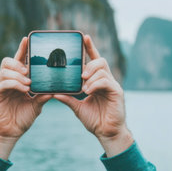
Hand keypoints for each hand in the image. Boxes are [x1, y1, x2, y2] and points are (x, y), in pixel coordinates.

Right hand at [0, 37, 52, 159]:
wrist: (10, 133)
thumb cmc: (22, 118)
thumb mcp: (36, 106)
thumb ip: (43, 96)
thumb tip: (56, 89)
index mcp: (18, 80)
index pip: (19, 61)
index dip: (22, 49)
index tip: (27, 39)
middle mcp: (8, 80)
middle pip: (9, 61)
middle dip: (19, 61)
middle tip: (29, 69)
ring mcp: (1, 86)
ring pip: (5, 69)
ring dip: (18, 73)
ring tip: (29, 82)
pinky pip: (4, 82)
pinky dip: (15, 83)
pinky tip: (24, 88)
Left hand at [54, 35, 133, 156]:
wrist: (107, 133)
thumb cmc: (95, 120)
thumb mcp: (78, 108)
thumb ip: (68, 98)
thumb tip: (53, 92)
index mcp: (97, 81)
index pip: (94, 60)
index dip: (90, 48)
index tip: (84, 37)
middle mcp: (106, 80)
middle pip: (100, 61)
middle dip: (89, 64)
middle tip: (80, 74)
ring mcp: (113, 85)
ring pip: (102, 70)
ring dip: (90, 76)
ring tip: (83, 87)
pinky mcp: (117, 92)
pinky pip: (106, 81)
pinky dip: (95, 84)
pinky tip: (88, 90)